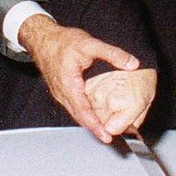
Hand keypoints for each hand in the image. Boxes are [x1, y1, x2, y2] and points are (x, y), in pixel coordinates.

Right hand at [18, 13, 142, 142]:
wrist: (42, 39)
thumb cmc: (62, 41)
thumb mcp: (90, 44)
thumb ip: (112, 54)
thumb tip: (133, 64)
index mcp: (68, 84)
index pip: (83, 111)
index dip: (95, 126)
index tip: (106, 136)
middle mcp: (62, 93)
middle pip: (80, 117)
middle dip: (95, 128)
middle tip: (112, 137)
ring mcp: (60, 94)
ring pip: (76, 113)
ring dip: (90, 123)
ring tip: (106, 130)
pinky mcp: (61, 92)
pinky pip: (73, 107)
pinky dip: (85, 114)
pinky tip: (95, 115)